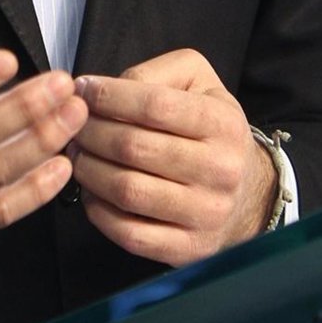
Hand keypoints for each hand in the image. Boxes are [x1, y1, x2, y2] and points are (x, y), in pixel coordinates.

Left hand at [70, 50, 276, 266]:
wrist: (250, 194)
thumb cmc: (211, 130)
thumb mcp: (198, 83)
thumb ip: (153, 74)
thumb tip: (102, 89)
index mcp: (222, 123)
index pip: (155, 106)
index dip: (109, 96)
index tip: (82, 89)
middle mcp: (220, 170)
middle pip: (134, 147)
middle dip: (90, 132)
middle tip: (71, 124)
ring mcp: (205, 213)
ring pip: (127, 191)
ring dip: (88, 170)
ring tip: (77, 154)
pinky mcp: (189, 248)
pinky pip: (130, 233)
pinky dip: (99, 211)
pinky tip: (92, 191)